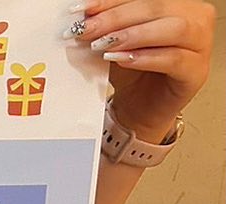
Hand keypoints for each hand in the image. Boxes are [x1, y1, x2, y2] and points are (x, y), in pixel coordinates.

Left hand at [65, 0, 214, 141]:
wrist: (138, 111)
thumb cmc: (132, 76)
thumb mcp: (115, 46)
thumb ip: (107, 29)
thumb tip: (85, 17)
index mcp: (177, 5)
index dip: (114, 1)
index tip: (84, 9)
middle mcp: (195, 19)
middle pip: (158, 7)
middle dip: (117, 18)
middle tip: (88, 29)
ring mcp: (201, 45)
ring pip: (174, 29)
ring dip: (134, 35)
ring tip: (104, 44)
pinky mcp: (196, 72)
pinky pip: (174, 59)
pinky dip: (146, 58)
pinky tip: (122, 60)